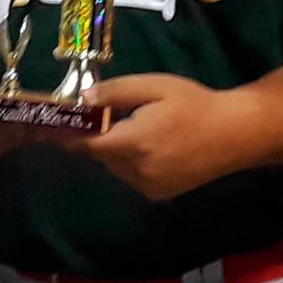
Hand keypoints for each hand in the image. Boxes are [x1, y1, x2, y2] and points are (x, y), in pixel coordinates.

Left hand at [78, 75, 255, 199]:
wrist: (235, 134)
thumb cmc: (194, 104)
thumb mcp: (155, 87)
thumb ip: (116, 93)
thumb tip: (82, 99)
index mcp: (134, 142)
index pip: (87, 145)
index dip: (66, 136)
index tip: (48, 128)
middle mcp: (137, 171)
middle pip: (101, 155)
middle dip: (99, 137)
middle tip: (108, 115)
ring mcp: (148, 186)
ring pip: (116, 167)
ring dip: (116, 150)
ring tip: (140, 127)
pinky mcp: (158, 194)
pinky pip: (131, 176)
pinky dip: (132, 162)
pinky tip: (153, 146)